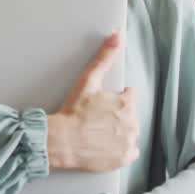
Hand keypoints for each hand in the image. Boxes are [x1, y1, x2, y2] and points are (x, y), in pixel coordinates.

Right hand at [47, 32, 138, 172]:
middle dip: (116, 116)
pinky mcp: (124, 158)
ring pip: (129, 133)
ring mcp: (129, 142)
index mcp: (128, 103)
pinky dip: (120, 150)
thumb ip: (104, 57)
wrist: (61, 141)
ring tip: (98, 132)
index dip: (114, 99)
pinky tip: (105, 145)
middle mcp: (133, 123)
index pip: (129, 97)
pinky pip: (129, 153)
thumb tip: (116, 35)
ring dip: (119, 132)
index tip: (100, 105)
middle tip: (96, 119)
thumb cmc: (73, 111)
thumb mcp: (88, 80)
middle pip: (129, 115)